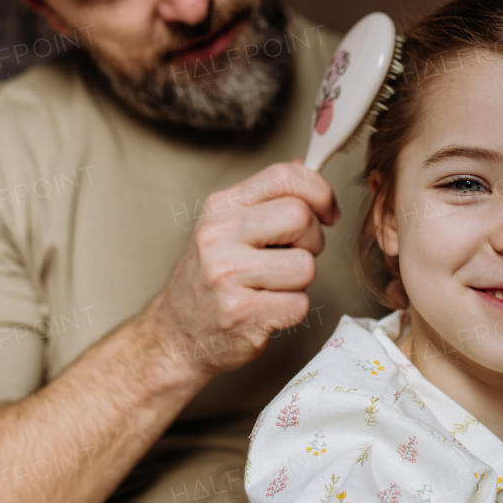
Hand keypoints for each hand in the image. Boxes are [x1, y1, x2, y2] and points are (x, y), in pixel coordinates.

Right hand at [154, 162, 338, 376]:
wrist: (175, 337)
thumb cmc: (210, 281)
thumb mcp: (226, 228)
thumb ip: (265, 198)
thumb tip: (303, 165)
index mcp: (219, 208)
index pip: (283, 176)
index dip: (319, 191)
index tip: (327, 213)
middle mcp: (218, 235)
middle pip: (301, 217)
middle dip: (312, 240)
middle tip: (293, 256)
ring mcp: (227, 275)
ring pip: (306, 265)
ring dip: (300, 281)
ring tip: (272, 287)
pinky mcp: (241, 313)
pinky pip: (300, 304)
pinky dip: (292, 311)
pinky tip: (266, 311)